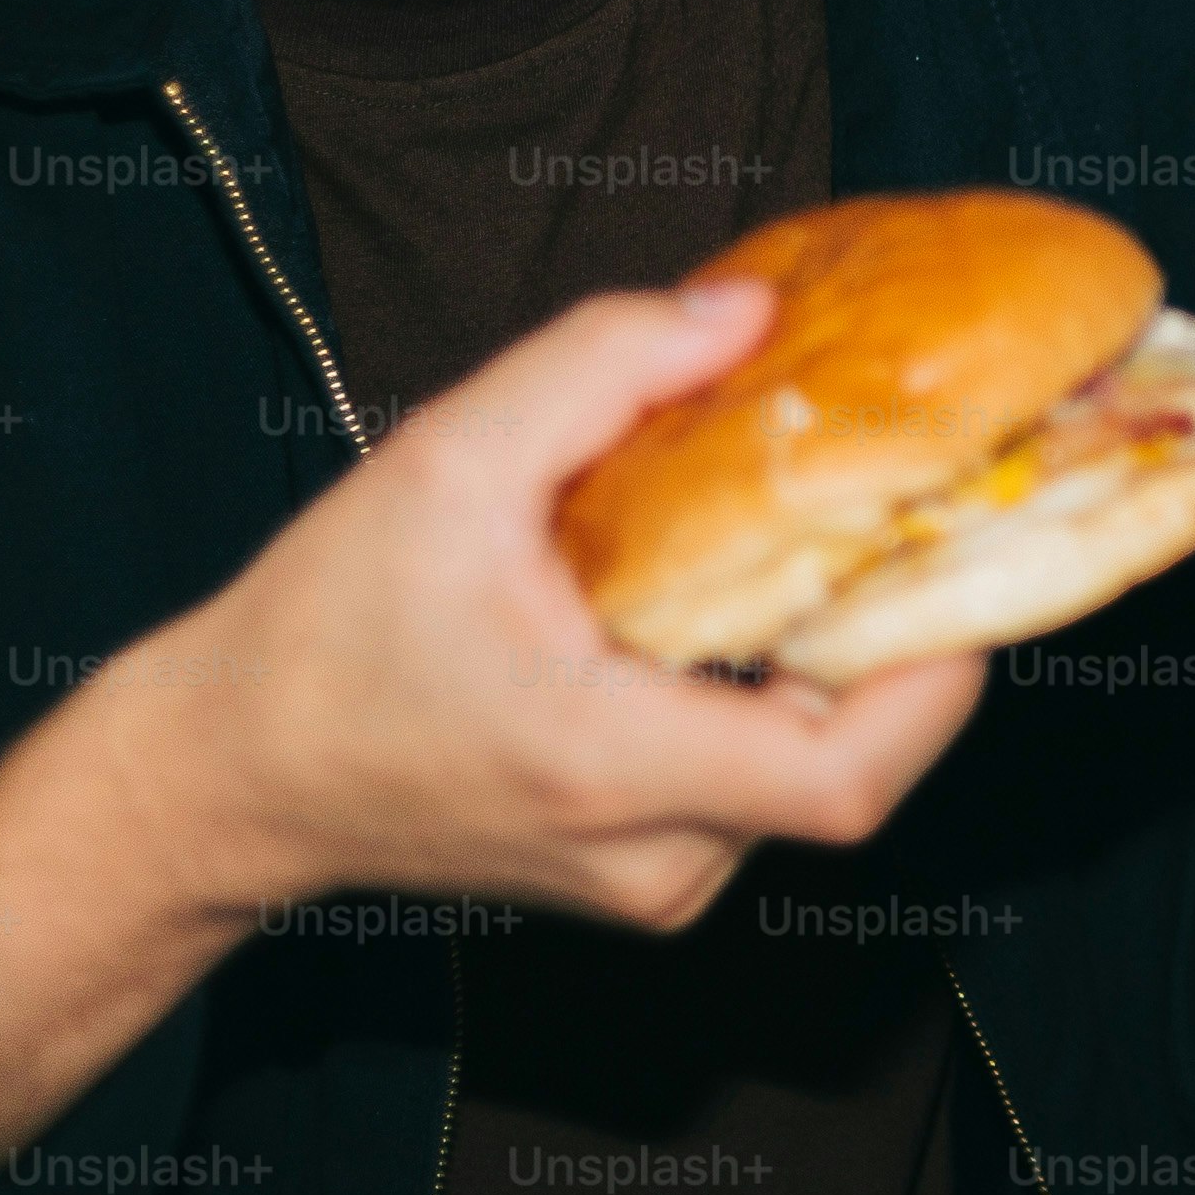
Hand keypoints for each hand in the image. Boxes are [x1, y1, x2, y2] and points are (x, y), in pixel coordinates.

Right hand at [0, 274, 984, 1147]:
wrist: (233, 775)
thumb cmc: (325, 630)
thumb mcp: (446, 461)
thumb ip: (601, 367)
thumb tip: (747, 311)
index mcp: (612, 769)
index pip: (846, 779)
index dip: (939, 680)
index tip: (962, 559)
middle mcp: (654, 858)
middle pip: (859, 768)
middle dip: (912, 644)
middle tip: (930, 517)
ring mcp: (655, 884)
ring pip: (820, 780)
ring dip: (854, 668)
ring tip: (859, 542)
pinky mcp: (648, 876)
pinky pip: (766, 787)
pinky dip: (792, 696)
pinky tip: (774, 600)